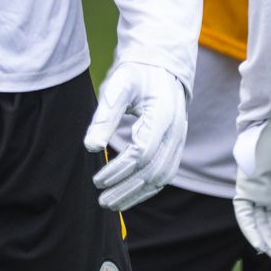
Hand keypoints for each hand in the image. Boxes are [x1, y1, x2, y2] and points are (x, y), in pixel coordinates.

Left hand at [85, 61, 188, 211]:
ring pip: (162, 177)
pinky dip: (147, 189)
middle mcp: (176, 131)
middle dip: (126, 189)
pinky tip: (128, 195)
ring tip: (112, 203)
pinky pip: (165, 174)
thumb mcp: (118, 86)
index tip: (97, 179)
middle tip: (102, 200)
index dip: (119, 170)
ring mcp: (179, 140)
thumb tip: (91, 147)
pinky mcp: (176, 146)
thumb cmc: (137, 74)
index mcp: (163, 115)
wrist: (162, 66)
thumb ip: (104, 116)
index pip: (142, 152)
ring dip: (137, 194)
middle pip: (153, 171)